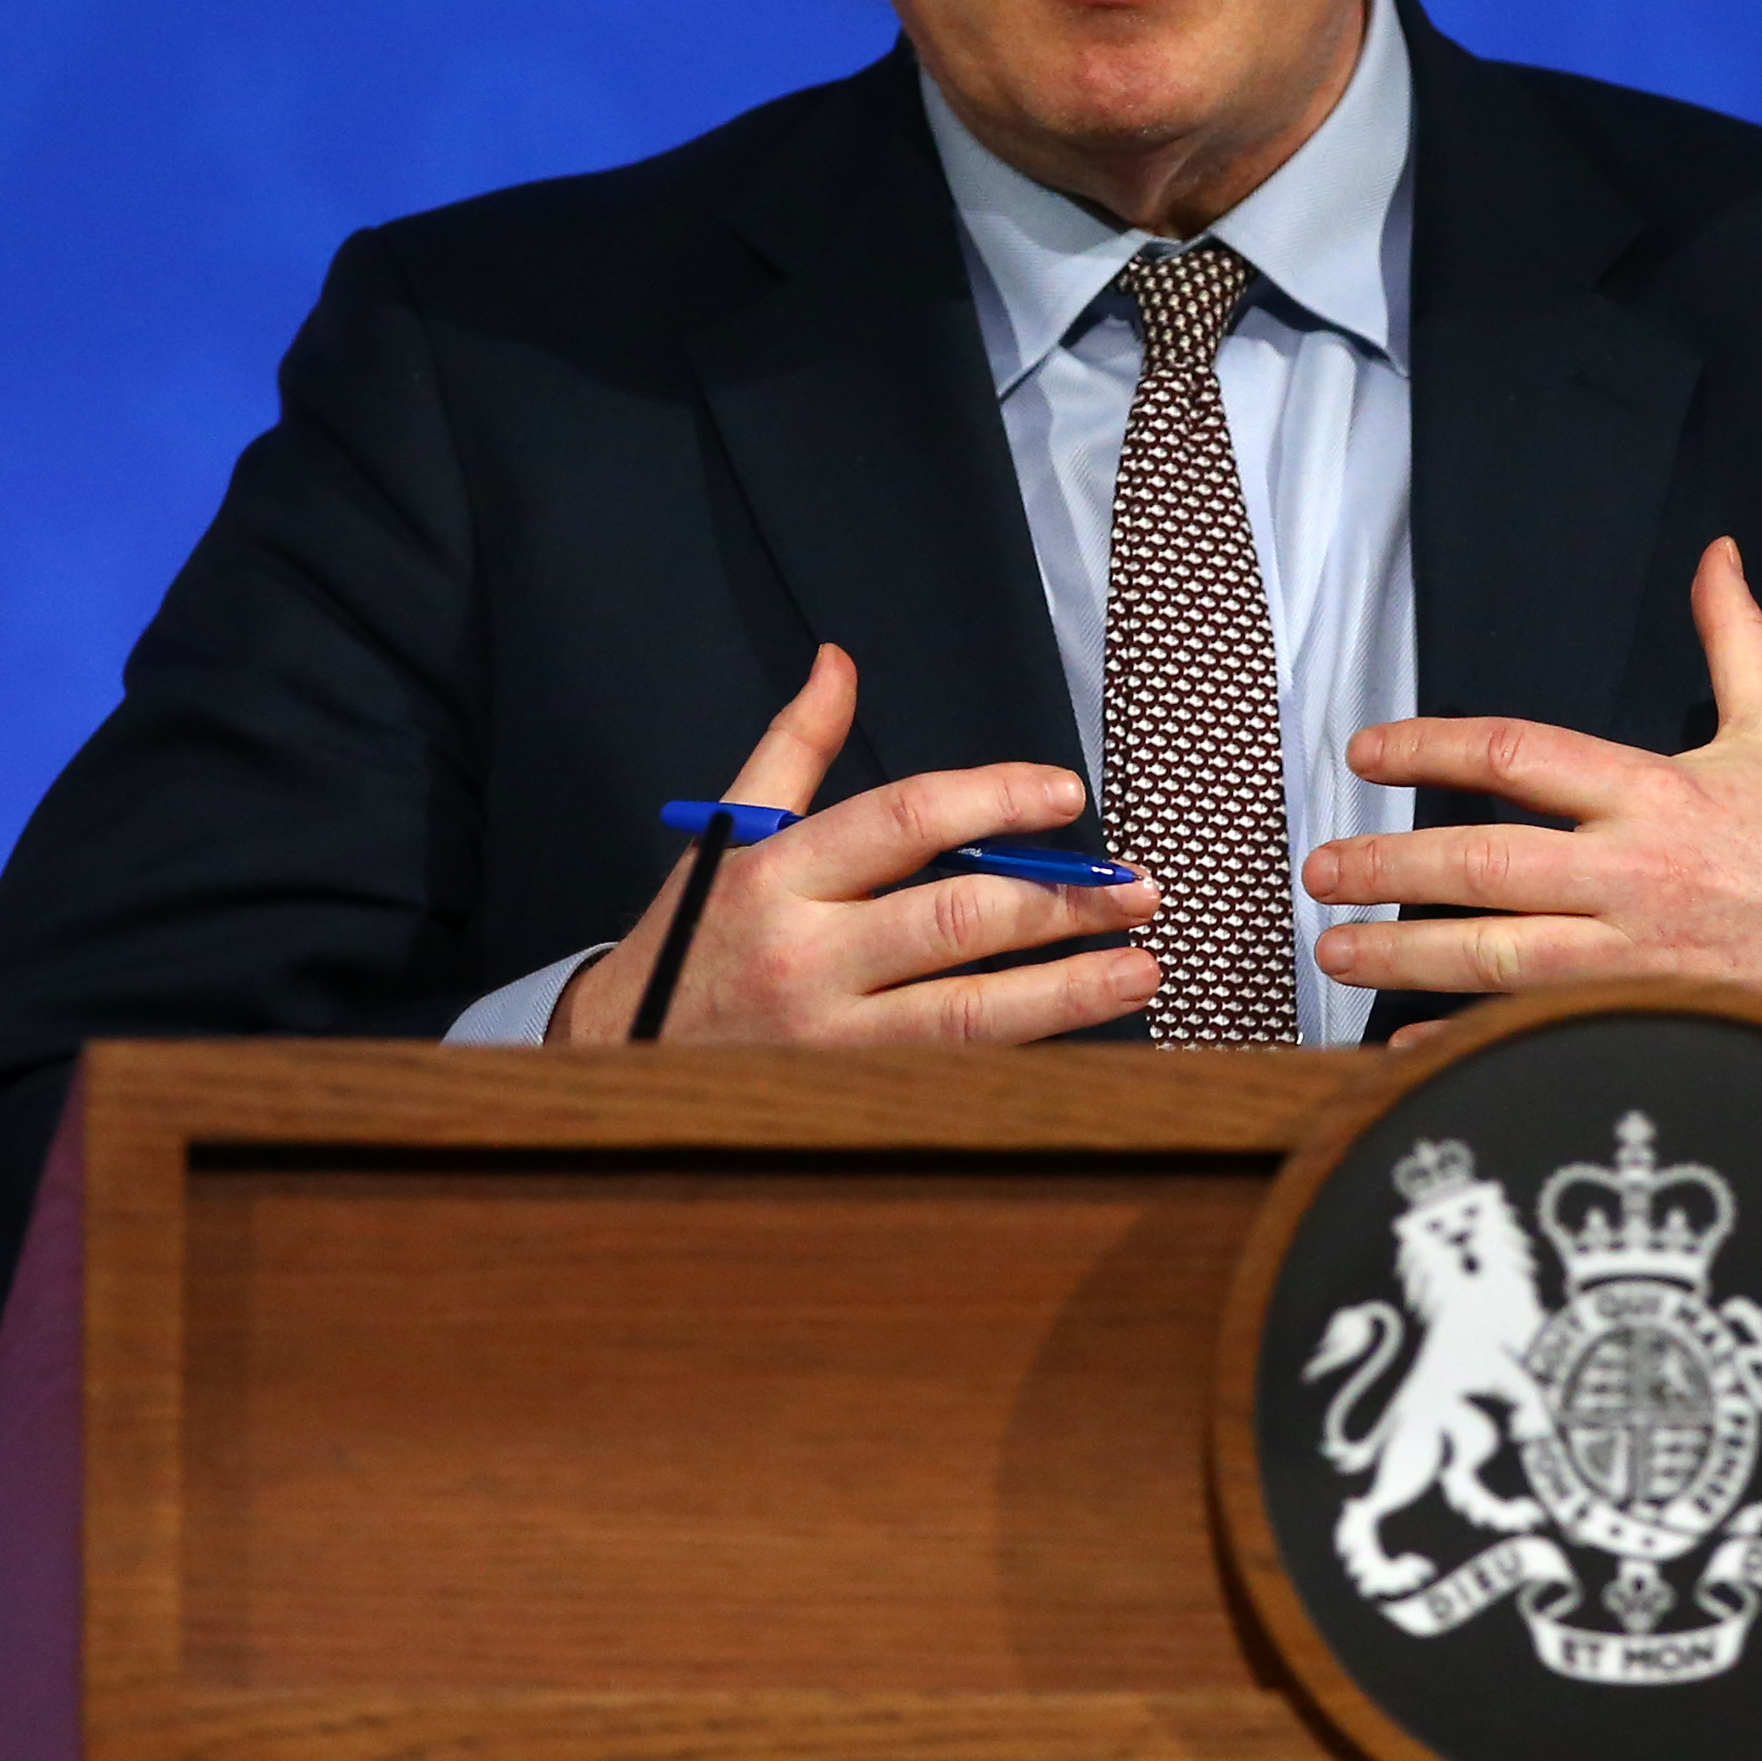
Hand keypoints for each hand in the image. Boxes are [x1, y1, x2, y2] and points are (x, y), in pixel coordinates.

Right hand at [559, 645, 1160, 1044]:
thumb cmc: (694, 938)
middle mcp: (807, 956)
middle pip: (956, 919)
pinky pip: (954, 1074)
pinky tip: (1081, 1032)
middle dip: (1060, 902)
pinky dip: (1024, 1053)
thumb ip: (795, 746)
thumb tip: (840, 662)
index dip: (995, 799)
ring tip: (1142, 970)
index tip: (1066, 795)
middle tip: (1138, 890)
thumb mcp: (731, 834)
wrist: (619, 1058)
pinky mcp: (848, 1098)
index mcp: (781, 872)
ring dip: (1067, 991)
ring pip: (969, 1015)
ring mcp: (830, 1041)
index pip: (907, 820)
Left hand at [1300, 539, 1761, 1047]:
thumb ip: (1735, 639)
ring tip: (1337, 950)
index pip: (1517, 754)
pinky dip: (1464, 1045)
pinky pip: (1534, 1035)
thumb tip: (1719, 553)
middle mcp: (1635, 876)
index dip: (1430, 747)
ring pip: (1493, 958)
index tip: (1366, 752)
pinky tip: (1407, 1047)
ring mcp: (1636, 959)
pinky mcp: (1646, 1022)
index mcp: (1656, 793)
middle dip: (1386, 866)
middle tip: (1319, 871)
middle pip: (1483, 865)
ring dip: (1404, 955)